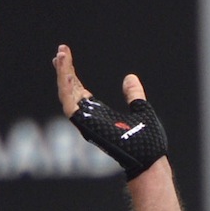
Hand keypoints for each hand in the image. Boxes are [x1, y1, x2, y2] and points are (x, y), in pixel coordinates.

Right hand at [54, 47, 166, 180]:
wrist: (149, 158)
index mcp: (99, 115)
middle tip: (60, 52)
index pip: (80, 92)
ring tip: (61, 54)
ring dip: (62, 74)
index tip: (67, 58)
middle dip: (64, 72)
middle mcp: (90, 119)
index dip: (73, 76)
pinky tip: (65, 68)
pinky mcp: (85, 125)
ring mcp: (86, 122)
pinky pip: (70, 103)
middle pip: (70, 91)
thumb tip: (130, 78)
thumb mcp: (140, 110)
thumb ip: (133, 95)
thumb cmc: (147, 142)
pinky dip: (65, 85)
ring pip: (66, 94)